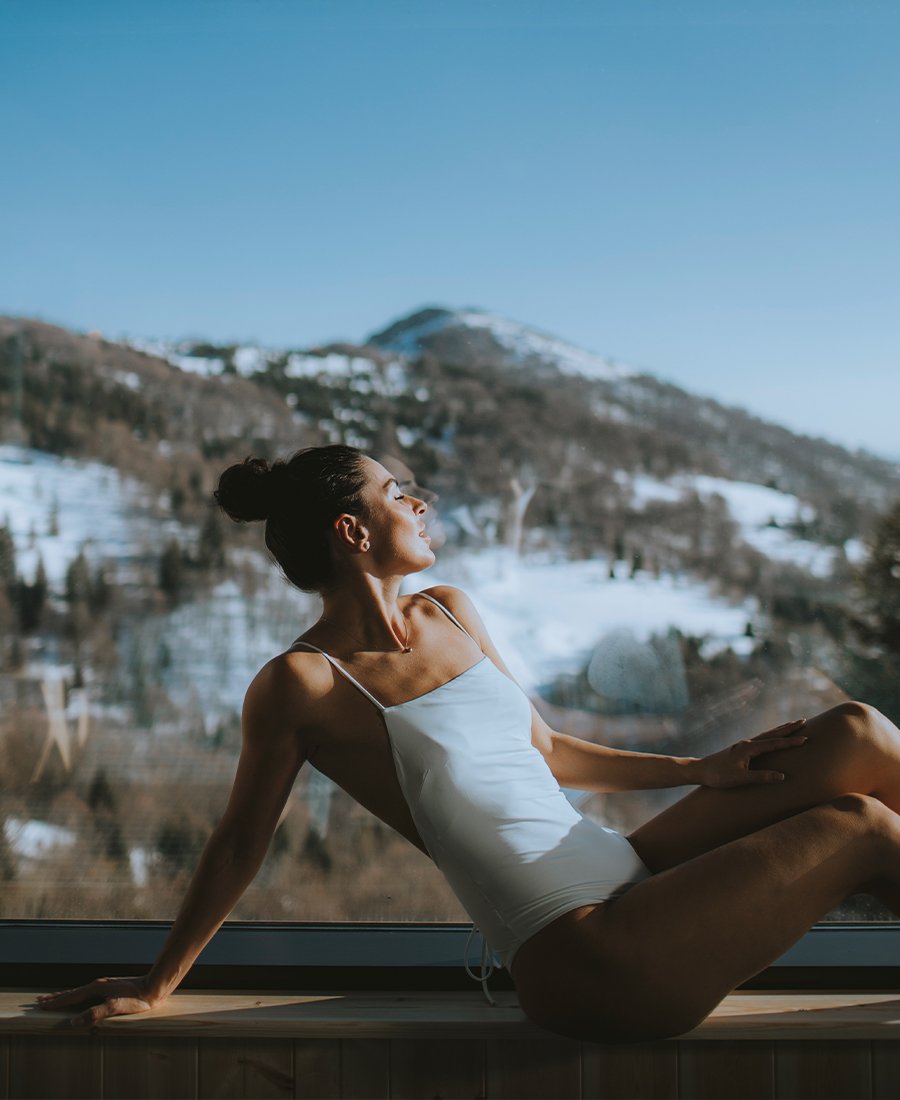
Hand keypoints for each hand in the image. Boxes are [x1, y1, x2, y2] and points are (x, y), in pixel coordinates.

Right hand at [34, 976, 160, 1028]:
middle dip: (56, 997)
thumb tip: (73, 1021)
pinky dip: (77, 995)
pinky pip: (88, 992)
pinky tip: (81, 998)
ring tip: (55, 998)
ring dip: (66, 995)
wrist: (153, 987)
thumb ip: (94, 1014)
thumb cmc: (136, 999)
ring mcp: (104, 985)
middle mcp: (98, 984)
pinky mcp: (111, 988)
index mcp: (96, 988)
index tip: (41, 1006)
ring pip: (79, 991)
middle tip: (40, 1000)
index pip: (71, 997)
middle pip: (72, 992)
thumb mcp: (114, 1008)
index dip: (56, 1003)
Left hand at [691, 718, 807, 788]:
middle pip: (772, 734)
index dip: (790, 742)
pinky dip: (771, 736)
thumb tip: (782, 776)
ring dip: (780, 730)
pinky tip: (772, 737)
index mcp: (748, 748)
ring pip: (766, 735)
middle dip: (788, 728)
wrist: (700, 770)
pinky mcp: (741, 749)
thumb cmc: (719, 776)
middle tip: (804, 721)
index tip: (805, 739)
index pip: (774, 743)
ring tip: (793, 725)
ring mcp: (743, 745)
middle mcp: (747, 743)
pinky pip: (760, 740)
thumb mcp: (740, 779)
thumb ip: (761, 777)